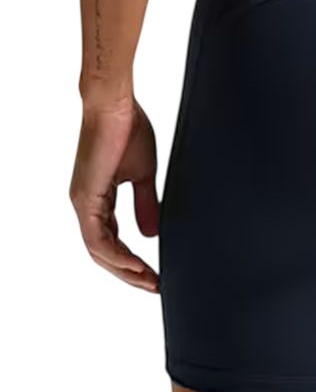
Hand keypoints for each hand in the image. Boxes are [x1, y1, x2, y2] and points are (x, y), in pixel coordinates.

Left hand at [69, 95, 159, 291]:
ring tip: (149, 281)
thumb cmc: (129, 129)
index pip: (113, 241)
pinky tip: (136, 265)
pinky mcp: (86, 198)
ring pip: (99, 251)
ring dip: (125, 270)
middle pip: (104, 253)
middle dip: (130, 274)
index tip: (156, 273)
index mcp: (98, 199)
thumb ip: (146, 205)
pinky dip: (117, 256)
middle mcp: (86, 204)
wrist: (116, 105)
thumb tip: (151, 235)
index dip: (133, 261)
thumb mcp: (144, 176)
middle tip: (155, 286)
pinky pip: (98, 239)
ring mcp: (83, 202)